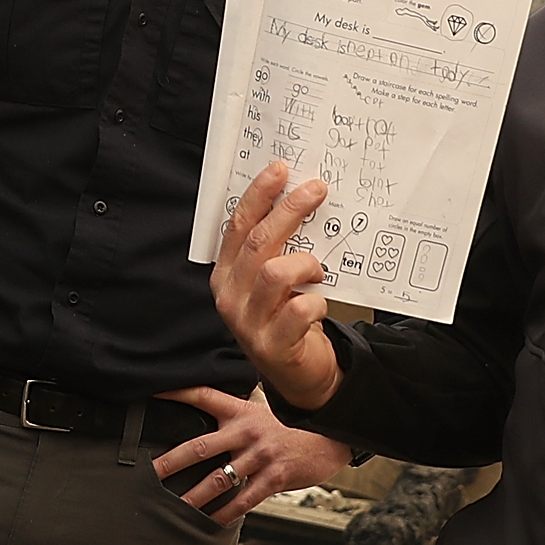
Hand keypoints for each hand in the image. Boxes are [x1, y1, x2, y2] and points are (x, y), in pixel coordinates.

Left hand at [150, 384, 350, 522]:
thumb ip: (236, 415)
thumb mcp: (263, 411)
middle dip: (172, 461)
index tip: (152, 395)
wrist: (333, 435)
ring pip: (219, 479)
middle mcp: (246, 432)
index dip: (176, 393)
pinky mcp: (274, 477)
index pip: (203, 396)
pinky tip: (213, 521)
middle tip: (152, 472)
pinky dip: (226, 513)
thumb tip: (211, 421)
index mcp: (240, 412)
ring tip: (176, 506)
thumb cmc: (292, 425)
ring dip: (195, 496)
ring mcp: (260, 456)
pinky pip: (244, 499)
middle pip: (200, 447)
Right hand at [210, 161, 343, 411]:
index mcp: (226, 275)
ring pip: (275, 273)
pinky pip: (299, 310)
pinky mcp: (273, 345)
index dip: (258, 195)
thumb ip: (276, 249)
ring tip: (318, 271)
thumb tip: (301, 199)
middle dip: (289, 210)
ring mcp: (248, 322)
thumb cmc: (287, 318)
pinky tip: (319, 305)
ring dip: (306, 264)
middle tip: (316, 191)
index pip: (238, 226)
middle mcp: (230, 296)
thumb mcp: (272, 281)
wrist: (297, 375)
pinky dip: (316, 302)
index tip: (281, 170)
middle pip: (259, 242)